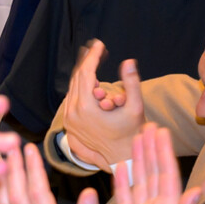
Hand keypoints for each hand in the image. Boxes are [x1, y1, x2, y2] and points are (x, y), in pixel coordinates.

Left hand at [63, 41, 143, 169]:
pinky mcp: (70, 124)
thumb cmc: (131, 134)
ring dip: (85, 75)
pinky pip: (73, 99)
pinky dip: (82, 88)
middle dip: (87, 62)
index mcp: (85, 108)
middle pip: (77, 78)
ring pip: (73, 88)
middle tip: (97, 49)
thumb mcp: (135, 107)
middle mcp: (72, 114)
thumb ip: (131, 83)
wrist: (122, 160)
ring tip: (95, 62)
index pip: (85, 73)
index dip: (93, 56)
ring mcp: (69, 120)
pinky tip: (92, 83)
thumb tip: (128, 61)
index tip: (100, 44)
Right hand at [113, 125, 200, 203]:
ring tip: (136, 139)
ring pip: (139, 180)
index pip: (166, 174)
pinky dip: (121, 182)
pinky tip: (119, 168)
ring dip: (138, 159)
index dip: (163, 152)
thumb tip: (197, 189)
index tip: (160, 131)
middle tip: (148, 125)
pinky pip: (124, 199)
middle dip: (151, 148)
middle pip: (153, 171)